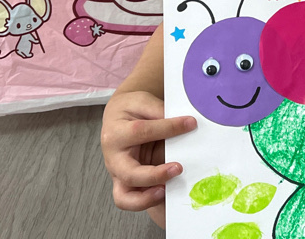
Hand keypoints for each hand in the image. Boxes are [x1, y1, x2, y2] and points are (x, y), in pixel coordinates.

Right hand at [101, 90, 196, 211]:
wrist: (118, 117)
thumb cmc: (131, 110)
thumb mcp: (142, 102)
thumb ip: (159, 111)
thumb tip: (183, 122)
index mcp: (115, 133)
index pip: (142, 132)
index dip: (168, 127)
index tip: (190, 123)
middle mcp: (113, 158)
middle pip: (129, 173)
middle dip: (154, 175)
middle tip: (178, 168)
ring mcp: (118, 174)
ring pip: (124, 197)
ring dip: (147, 198)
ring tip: (167, 190)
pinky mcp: (125, 184)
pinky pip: (131, 201)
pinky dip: (146, 201)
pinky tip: (165, 193)